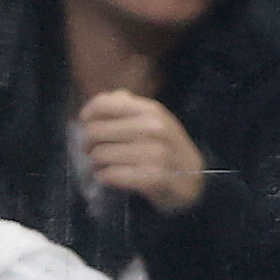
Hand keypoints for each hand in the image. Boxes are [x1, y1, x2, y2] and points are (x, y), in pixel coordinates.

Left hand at [75, 91, 206, 213]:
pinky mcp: (152, 177)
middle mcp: (153, 127)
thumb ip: (128, 107)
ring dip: (96, 164)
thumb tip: (101, 99)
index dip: (87, 115)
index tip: (86, 125)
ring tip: (105, 166)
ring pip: (99, 155)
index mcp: (151, 109)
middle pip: (94, 132)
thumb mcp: (153, 121)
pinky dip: (104, 177)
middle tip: (93, 152)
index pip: (104, 103)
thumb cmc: (166, 149)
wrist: (193, 181)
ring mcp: (154, 153)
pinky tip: (111, 177)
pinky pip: (109, 175)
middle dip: (88, 145)